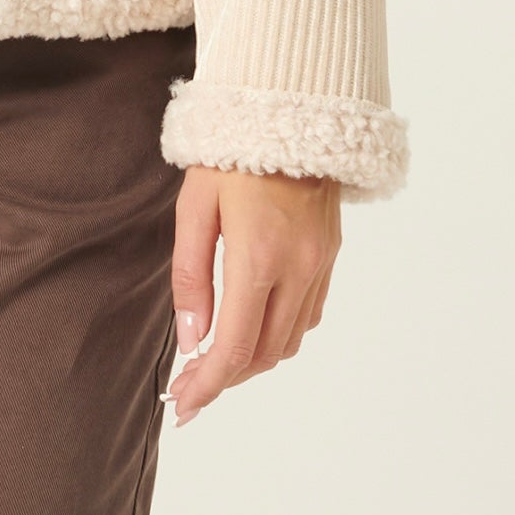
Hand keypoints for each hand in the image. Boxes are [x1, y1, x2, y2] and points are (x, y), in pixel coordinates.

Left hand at [163, 164, 340, 425]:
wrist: (290, 109)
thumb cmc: (230, 153)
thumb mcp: (194, 206)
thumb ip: (191, 276)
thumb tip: (191, 340)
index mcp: (258, 256)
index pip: (235, 346)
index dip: (208, 385)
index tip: (183, 405)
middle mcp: (298, 267)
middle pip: (264, 354)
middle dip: (226, 379)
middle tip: (190, 388)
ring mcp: (321, 264)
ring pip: (289, 342)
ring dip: (254, 360)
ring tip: (216, 361)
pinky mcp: (331, 256)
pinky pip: (308, 316)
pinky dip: (279, 334)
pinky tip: (252, 326)